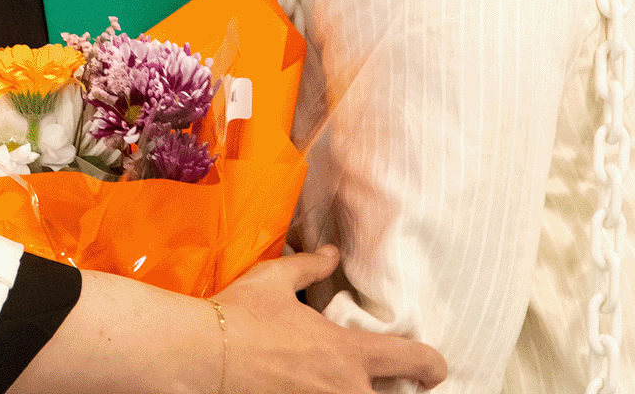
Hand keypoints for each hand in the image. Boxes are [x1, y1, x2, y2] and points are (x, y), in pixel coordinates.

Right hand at [212, 246, 446, 391]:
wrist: (201, 354)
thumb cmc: (238, 315)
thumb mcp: (274, 280)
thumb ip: (310, 267)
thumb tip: (331, 254)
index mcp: (348, 352)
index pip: (414, 360)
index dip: (433, 366)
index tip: (434, 371)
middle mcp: (345, 389)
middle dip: (394, 393)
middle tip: (383, 382)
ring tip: (344, 382)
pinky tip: (308, 387)